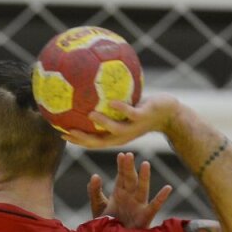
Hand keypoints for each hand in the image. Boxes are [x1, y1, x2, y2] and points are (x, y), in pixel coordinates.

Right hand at [61, 92, 180, 149]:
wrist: (169, 114)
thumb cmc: (144, 110)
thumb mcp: (126, 108)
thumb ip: (110, 103)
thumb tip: (94, 88)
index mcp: (114, 136)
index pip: (91, 142)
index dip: (76, 140)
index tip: (61, 133)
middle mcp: (121, 136)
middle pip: (98, 142)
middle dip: (82, 139)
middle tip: (67, 131)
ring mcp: (132, 128)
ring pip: (114, 129)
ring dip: (102, 123)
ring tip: (89, 114)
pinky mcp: (142, 117)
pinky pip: (130, 113)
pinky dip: (120, 108)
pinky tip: (112, 102)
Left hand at [87, 152, 172, 227]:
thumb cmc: (106, 225)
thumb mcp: (98, 207)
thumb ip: (95, 192)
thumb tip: (95, 175)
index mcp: (120, 193)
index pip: (121, 176)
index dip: (122, 166)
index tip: (121, 155)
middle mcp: (130, 197)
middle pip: (130, 180)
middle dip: (129, 168)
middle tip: (129, 155)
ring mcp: (138, 205)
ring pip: (142, 189)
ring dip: (144, 177)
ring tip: (145, 164)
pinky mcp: (145, 217)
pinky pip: (154, 206)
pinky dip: (161, 198)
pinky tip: (167, 188)